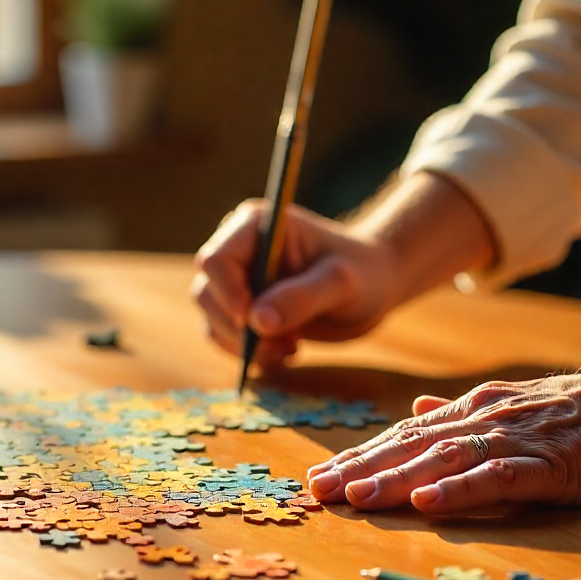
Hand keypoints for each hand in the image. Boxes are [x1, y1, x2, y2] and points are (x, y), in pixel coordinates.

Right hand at [190, 200, 397, 366]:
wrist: (373, 286)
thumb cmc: (364, 273)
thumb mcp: (342, 284)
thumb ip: (302, 298)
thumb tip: (255, 321)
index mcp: (256, 226)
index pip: (216, 260)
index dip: (228, 294)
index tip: (253, 322)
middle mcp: (238, 250)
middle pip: (206, 293)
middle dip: (238, 327)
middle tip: (283, 342)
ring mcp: (237, 281)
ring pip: (212, 319)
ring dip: (246, 345)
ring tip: (290, 346)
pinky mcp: (241, 308)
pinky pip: (224, 337)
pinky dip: (251, 353)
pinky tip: (287, 349)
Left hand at [307, 338, 580, 513]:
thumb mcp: (514, 408)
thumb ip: (461, 415)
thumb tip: (416, 413)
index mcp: (473, 411)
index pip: (403, 435)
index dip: (360, 455)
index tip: (321, 475)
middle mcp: (485, 420)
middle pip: (411, 446)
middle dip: (360, 468)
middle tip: (316, 491)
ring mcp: (517, 440)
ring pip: (444, 460)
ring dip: (396, 478)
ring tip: (356, 498)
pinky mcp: (553, 464)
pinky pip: (499, 478)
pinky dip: (460, 489)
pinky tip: (428, 502)